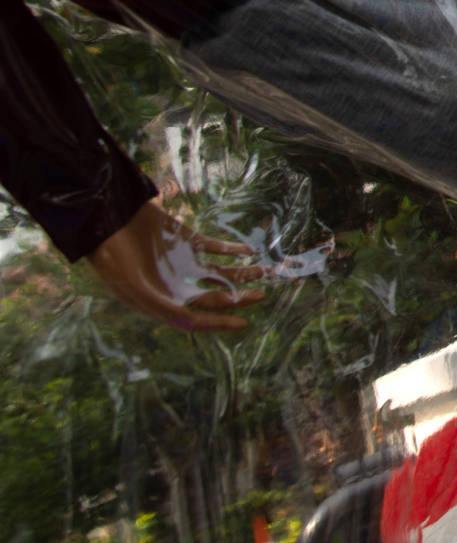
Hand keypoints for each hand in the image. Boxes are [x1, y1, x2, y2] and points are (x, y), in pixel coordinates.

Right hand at [85, 199, 266, 332]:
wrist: (105, 219)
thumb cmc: (111, 257)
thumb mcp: (131, 286)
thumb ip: (161, 305)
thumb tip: (189, 324)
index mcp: (163, 301)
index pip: (197, 318)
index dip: (220, 324)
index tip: (244, 324)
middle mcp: (176, 284)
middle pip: (215, 296)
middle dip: (240, 297)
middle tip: (263, 294)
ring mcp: (183, 262)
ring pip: (220, 272)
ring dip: (242, 273)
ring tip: (265, 271)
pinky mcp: (186, 240)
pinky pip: (214, 248)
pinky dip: (231, 250)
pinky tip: (248, 251)